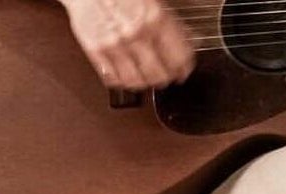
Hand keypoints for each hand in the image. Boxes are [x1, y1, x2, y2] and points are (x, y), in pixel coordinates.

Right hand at [59, 0, 195, 90]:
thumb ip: (171, 21)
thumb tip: (189, 38)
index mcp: (155, 17)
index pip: (179, 57)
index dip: (184, 68)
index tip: (184, 70)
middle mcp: (136, 34)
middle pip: (158, 74)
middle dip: (165, 79)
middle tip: (166, 77)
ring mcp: (115, 45)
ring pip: (136, 81)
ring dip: (144, 83)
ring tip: (146, 79)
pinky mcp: (96, 51)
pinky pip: (112, 78)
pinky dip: (121, 81)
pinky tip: (125, 77)